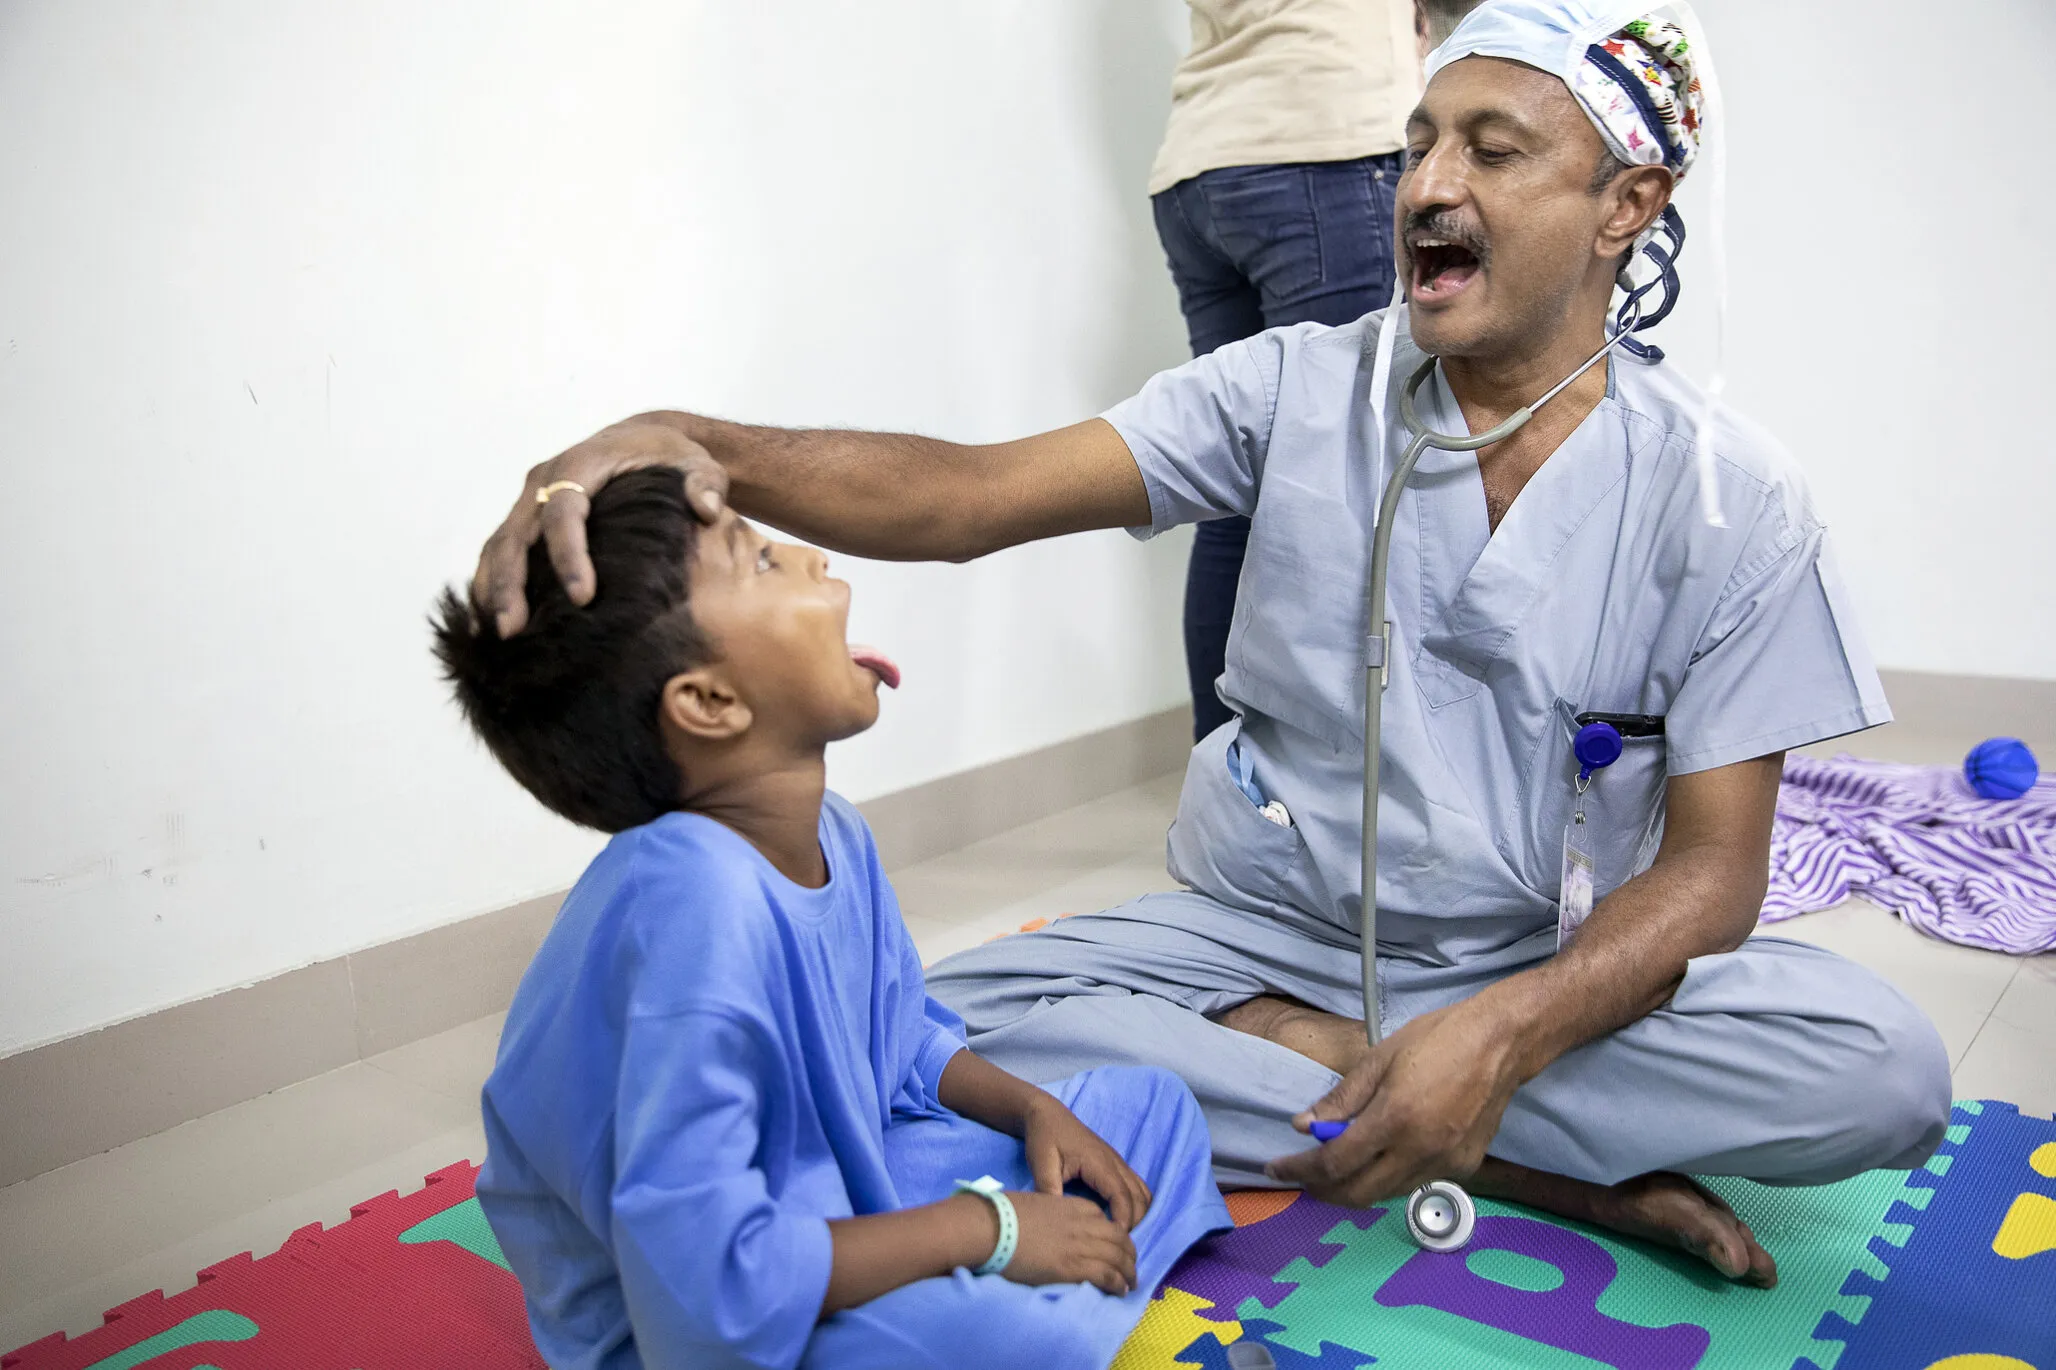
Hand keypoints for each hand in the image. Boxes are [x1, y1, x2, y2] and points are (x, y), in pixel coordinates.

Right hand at [472, 415, 728, 637]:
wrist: (641, 438)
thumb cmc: (668, 456)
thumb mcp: (696, 463)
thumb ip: (704, 483)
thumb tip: (705, 510)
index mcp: (581, 463)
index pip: (564, 511)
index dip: (568, 555)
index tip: (582, 597)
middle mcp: (544, 480)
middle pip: (515, 534)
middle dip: (511, 583)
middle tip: (514, 629)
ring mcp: (529, 499)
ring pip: (498, 545)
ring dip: (492, 589)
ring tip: (497, 635)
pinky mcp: (525, 518)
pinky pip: (499, 551)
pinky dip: (491, 584)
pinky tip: (490, 623)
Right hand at [1000, 1191, 1138, 1293]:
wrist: (992, 1226)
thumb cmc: (1003, 1214)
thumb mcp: (1037, 1204)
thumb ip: (1053, 1214)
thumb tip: (1049, 1230)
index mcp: (1074, 1205)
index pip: (1105, 1220)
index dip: (1113, 1236)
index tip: (1113, 1247)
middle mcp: (1084, 1223)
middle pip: (1120, 1239)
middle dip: (1129, 1254)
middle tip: (1130, 1267)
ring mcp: (1081, 1245)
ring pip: (1119, 1258)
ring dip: (1129, 1272)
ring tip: (1131, 1283)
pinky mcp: (1074, 1267)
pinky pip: (1107, 1275)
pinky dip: (1118, 1283)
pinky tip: (1121, 1290)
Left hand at [1021, 1094, 1153, 1230]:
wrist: (1047, 1114)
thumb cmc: (1044, 1138)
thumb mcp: (1041, 1164)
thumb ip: (1049, 1190)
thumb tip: (1058, 1220)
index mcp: (1099, 1163)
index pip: (1122, 1196)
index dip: (1124, 1220)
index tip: (1115, 1241)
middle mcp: (1114, 1162)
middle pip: (1140, 1197)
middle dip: (1135, 1222)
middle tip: (1118, 1244)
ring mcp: (1117, 1162)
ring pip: (1143, 1192)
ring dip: (1139, 1214)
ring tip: (1121, 1235)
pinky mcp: (1115, 1164)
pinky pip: (1136, 1186)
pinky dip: (1137, 1204)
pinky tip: (1122, 1219)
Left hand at [1265, 996, 1523, 1205]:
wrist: (1501, 1043)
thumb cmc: (1438, 1040)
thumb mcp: (1379, 1058)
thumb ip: (1341, 1098)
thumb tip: (1304, 1125)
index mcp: (1394, 1118)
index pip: (1334, 1162)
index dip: (1299, 1170)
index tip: (1276, 1169)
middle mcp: (1420, 1151)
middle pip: (1358, 1193)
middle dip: (1322, 1190)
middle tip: (1302, 1176)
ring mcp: (1445, 1164)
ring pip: (1387, 1194)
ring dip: (1355, 1186)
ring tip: (1336, 1166)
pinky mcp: (1464, 1167)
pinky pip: (1415, 1184)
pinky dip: (1389, 1178)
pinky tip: (1381, 1157)